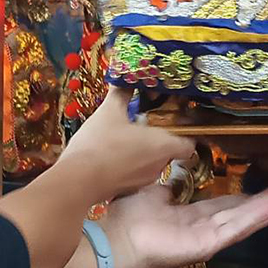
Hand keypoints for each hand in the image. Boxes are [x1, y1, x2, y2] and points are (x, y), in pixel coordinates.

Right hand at [59, 87, 196, 199]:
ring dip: (145, 150)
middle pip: (170, 151)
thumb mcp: (109, 112)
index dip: (186, 134)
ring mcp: (144, 180)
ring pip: (153, 162)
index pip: (189, 144)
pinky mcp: (128, 189)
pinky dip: (132, 163)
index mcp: (163, 145)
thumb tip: (126, 78)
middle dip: (160, 138)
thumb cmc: (100, 143)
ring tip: (128, 136)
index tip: (176, 122)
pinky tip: (115, 152)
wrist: (78, 180)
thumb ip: (121, 94)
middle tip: (147, 123)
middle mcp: (159, 165)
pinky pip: (137, 172)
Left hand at [100, 183, 267, 267]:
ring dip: (266, 211)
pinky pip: (234, 230)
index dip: (243, 198)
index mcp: (188, 216)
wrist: (114, 237)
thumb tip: (177, 178)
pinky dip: (255, 219)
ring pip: (241, 222)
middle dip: (262, 204)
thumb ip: (169, 189)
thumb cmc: (127, 215)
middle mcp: (200, 229)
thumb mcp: (154, 193)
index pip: (222, 206)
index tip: (263, 188)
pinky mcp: (206, 246)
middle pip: (238, 214)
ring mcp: (205, 239)